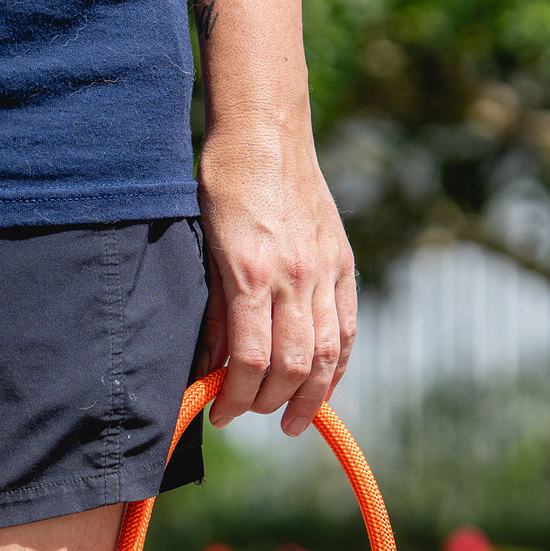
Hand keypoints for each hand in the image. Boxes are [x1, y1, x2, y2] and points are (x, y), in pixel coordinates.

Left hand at [195, 127, 356, 433]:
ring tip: (292, 420)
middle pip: (292, 366)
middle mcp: (293, 276)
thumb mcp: (203, 243)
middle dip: (269, 402)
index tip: (221, 414)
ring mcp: (323, 271)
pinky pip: (346, 330)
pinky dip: (336, 367)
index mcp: (251, 272)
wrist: (266, 130)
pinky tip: (322, 385)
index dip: (236, 398)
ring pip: (326, 356)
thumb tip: (212, 366)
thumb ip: (211, 310)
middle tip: (249, 413)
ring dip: (311, 398)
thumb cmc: (222, 181)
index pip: (251, 359)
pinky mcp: (342, 265)